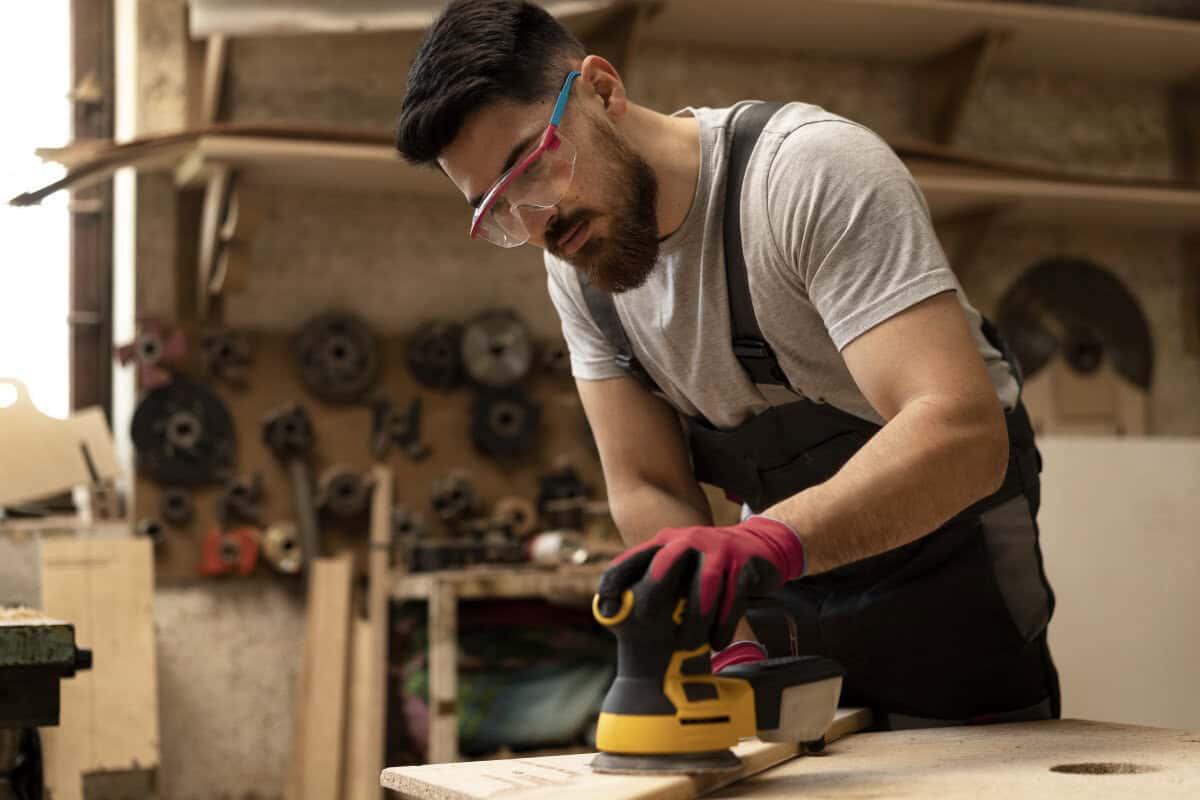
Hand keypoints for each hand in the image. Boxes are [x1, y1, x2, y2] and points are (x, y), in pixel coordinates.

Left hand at [597, 516, 805, 647]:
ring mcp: (720, 551)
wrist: (761, 544)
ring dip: (694, 619)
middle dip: (654, 592)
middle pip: (665, 563)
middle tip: (647, 621)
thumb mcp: (681, 565)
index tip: (606, 609)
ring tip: (687, 646)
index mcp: (667, 541)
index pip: (634, 558)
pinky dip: (724, 623)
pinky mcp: (745, 565)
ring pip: (704, 586)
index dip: (616, 581)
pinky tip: (718, 642)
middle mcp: (690, 541)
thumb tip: (614, 615)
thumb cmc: (709, 565)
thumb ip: (654, 584)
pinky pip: (733, 597)